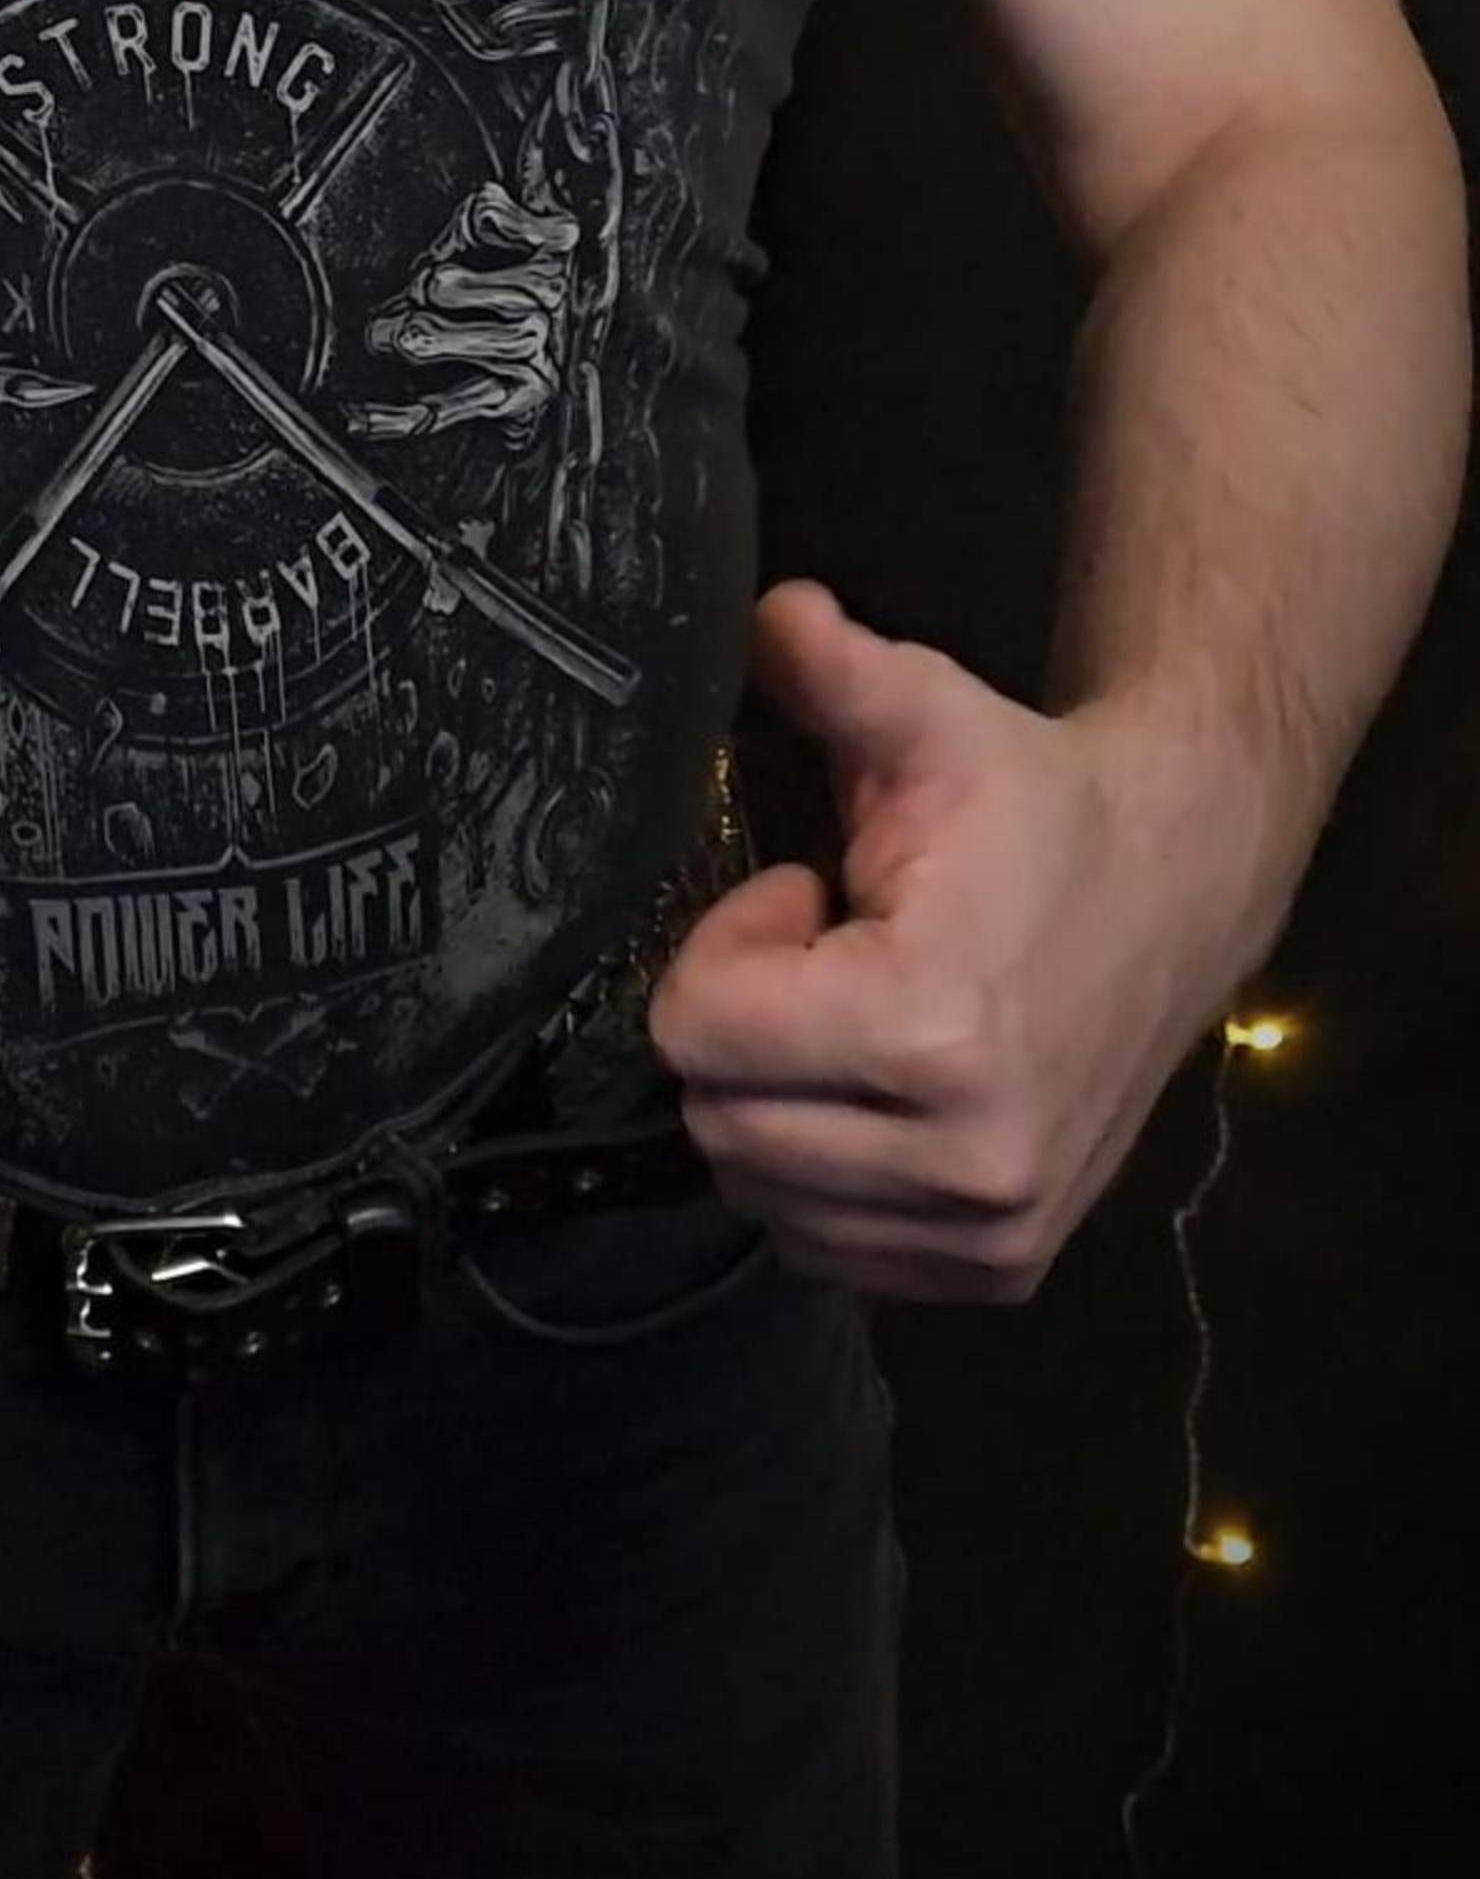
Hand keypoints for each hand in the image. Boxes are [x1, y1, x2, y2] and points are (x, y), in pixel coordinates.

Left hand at [643, 583, 1247, 1304]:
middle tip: (826, 954)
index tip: (802, 896)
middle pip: (717, 1122)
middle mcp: (965, 1159)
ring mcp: (991, 1230)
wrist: (1183, 885)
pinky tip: (886, 1088)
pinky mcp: (1004, 1268)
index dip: (725, 948)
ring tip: (861, 1015)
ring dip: (779, 1103)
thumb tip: (760, 610)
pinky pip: (827, 1249)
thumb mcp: (930, 716)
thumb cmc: (1036, 800)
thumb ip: (831, 667)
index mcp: (929, 1030)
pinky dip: (823, 1175)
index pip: (696, 1034)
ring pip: (761, 1195)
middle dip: (745, 1025)